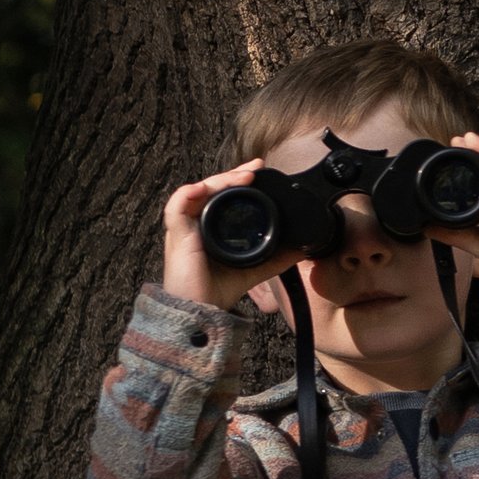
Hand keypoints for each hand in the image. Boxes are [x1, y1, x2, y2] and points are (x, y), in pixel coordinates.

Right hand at [159, 163, 282, 312]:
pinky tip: (203, 188)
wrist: (202, 312)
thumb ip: (277, 258)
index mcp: (210, 227)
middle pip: (211, 188)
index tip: (258, 170)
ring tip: (242, 177)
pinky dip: (187, 194)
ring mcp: (185, 228)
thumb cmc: (217, 290)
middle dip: (232, 174)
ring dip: (219, 181)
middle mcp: (196, 223)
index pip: (222, 195)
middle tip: (255, 167)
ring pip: (197, 191)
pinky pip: (176, 207)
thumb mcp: (254, 268)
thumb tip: (303, 249)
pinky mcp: (176, 236)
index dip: (237, 179)